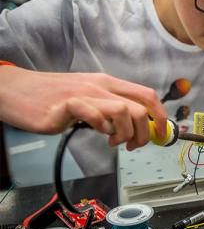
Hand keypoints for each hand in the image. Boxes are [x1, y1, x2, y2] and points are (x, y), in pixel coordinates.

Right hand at [0, 66, 166, 150]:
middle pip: (141, 107)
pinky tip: (97, 133)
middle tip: (134, 145)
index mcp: (109, 83)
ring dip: (125, 133)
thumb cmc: (53, 98)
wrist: (17, 91)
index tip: (161, 134)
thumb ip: (110, 108)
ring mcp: (85, 93)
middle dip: (145, 132)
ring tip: (113, 142)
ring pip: (124, 110)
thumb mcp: (89, 98)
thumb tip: (135, 126)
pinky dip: (102, 128)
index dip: (161, 115)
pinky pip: (95, 114)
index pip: (148, 95)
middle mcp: (101, 85)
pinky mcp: (67, 104)